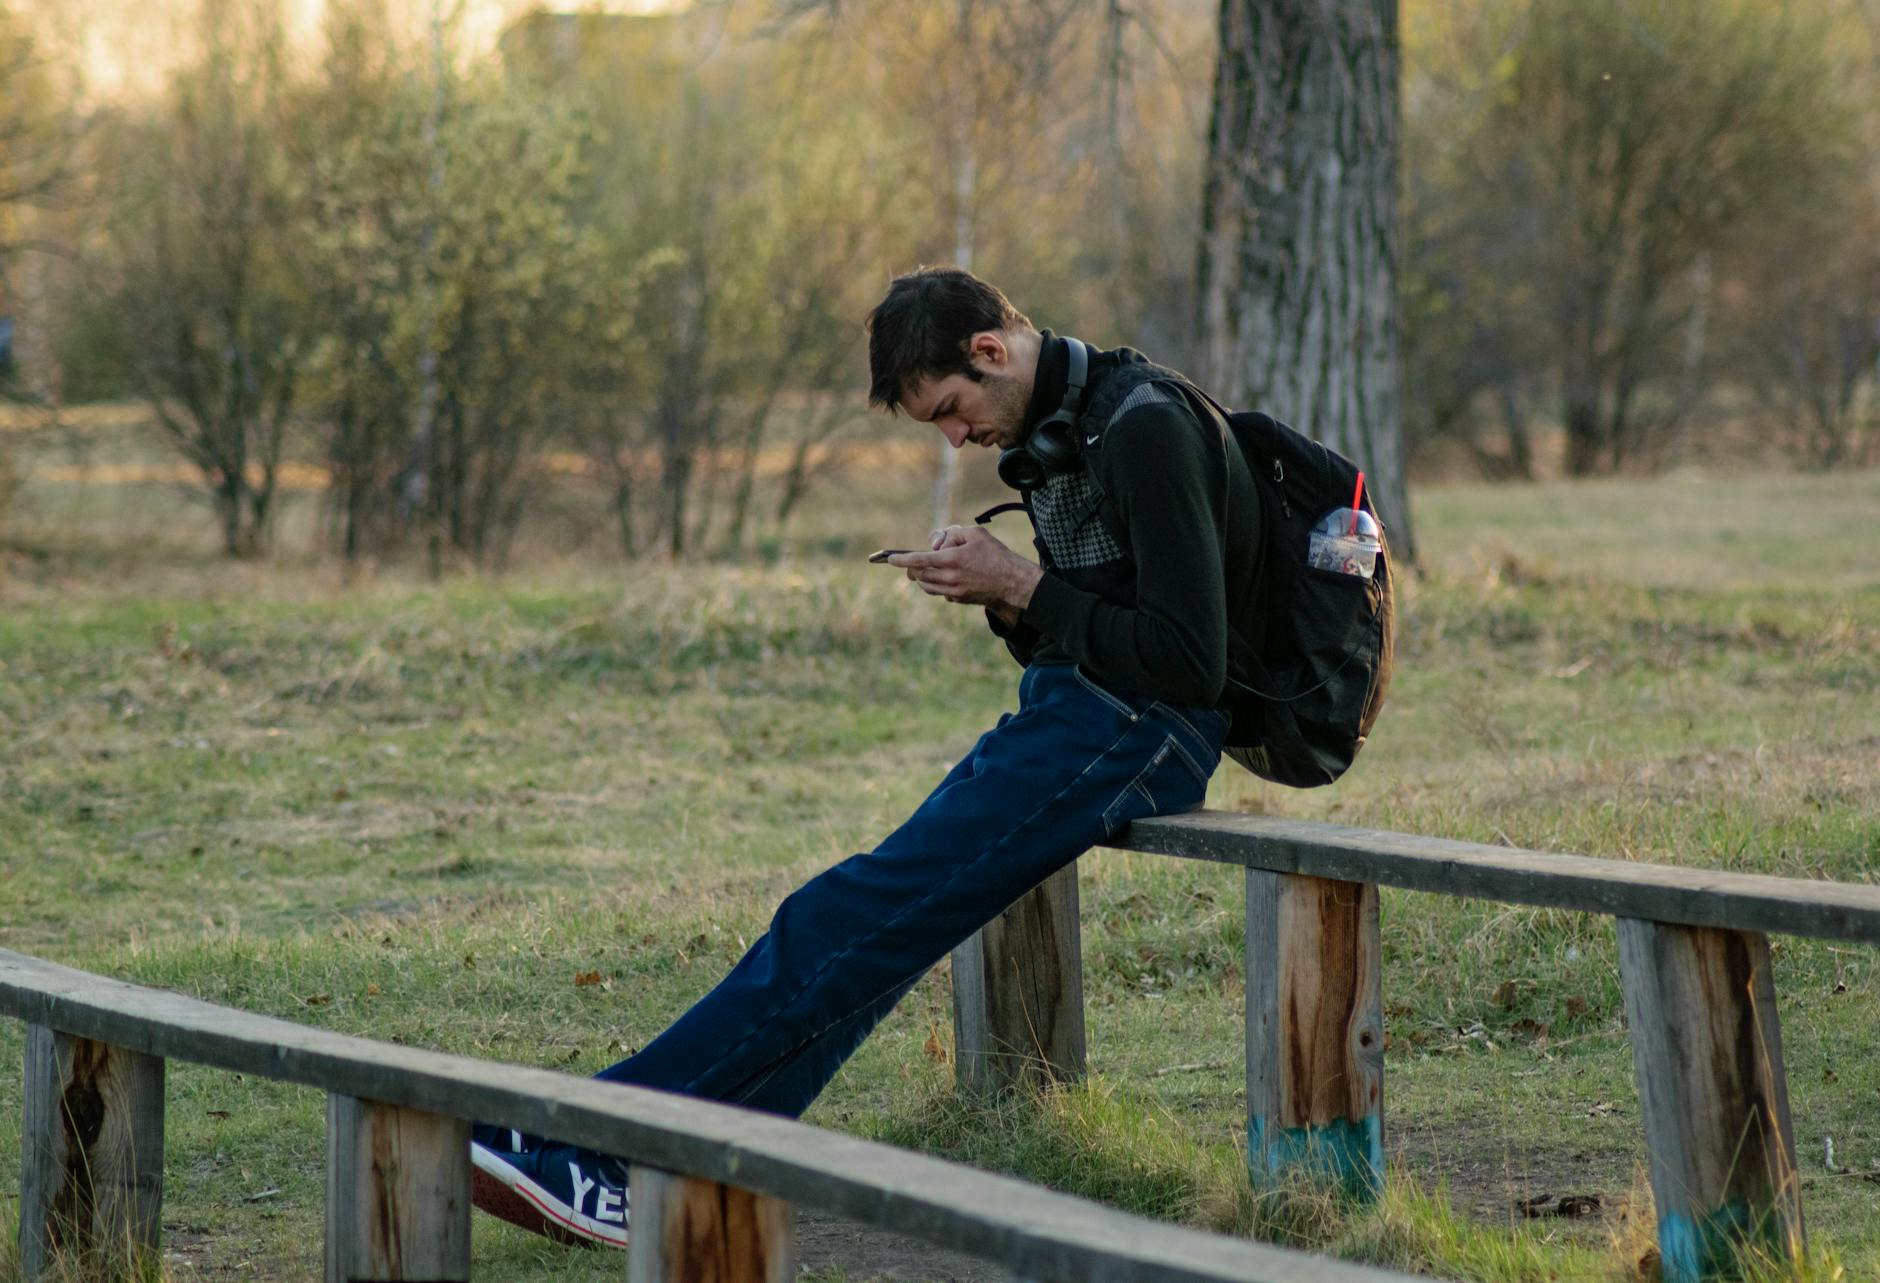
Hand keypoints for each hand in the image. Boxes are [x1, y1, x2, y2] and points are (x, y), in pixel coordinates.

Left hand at [888, 526, 1042, 617]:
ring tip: (928, 568)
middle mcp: (949, 577)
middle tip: (912, 562)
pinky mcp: (958, 599)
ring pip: (926, 586)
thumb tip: (935, 545)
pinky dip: (936, 585)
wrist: (1012, 581)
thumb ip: (951, 534)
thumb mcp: (975, 533)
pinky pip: (939, 592)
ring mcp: (953, 591)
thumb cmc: (995, 554)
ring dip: (922, 577)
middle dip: (912, 567)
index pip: (918, 560)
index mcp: (952, 559)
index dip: (901, 560)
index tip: (891, 559)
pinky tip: (945, 577)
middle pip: (919, 574)